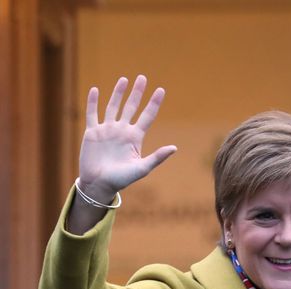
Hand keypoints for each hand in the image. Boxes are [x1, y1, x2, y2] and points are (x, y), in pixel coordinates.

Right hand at [77, 75, 176, 202]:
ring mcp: (107, 130)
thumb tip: (175, 148)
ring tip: (124, 79)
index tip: (161, 90)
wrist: (99, 184)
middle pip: (131, 107)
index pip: (147, 116)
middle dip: (137, 92)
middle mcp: (122, 130)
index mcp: (135, 137)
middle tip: (142, 77)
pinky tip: (96, 89)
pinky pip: (92, 114)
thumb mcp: (142, 168)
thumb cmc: (122, 179)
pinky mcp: (92, 132)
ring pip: (113, 107)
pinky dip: (93, 102)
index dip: (154, 103)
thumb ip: (157, 157)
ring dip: (118, 93)